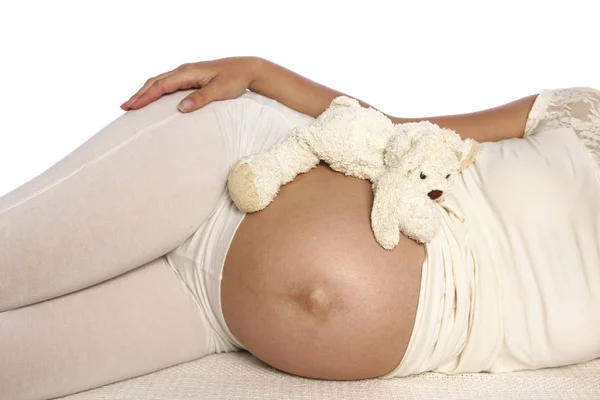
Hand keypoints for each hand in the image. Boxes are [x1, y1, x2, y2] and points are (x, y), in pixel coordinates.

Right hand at [120, 56, 261, 112]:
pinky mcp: (190, 77)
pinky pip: (168, 83)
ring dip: (145, 92)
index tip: (132, 106)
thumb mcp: (220, 91)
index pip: (161, 85)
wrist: (246, 69)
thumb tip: (181, 107)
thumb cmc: (235, 79)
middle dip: (139, 95)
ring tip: (132, 104)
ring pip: (159, 81)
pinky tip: (151, 98)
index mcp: (188, 72)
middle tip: (124, 107)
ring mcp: (186, 73)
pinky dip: (156, 90)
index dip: (145, 96)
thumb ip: (200, 98)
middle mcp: (184, 70)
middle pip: (155, 82)